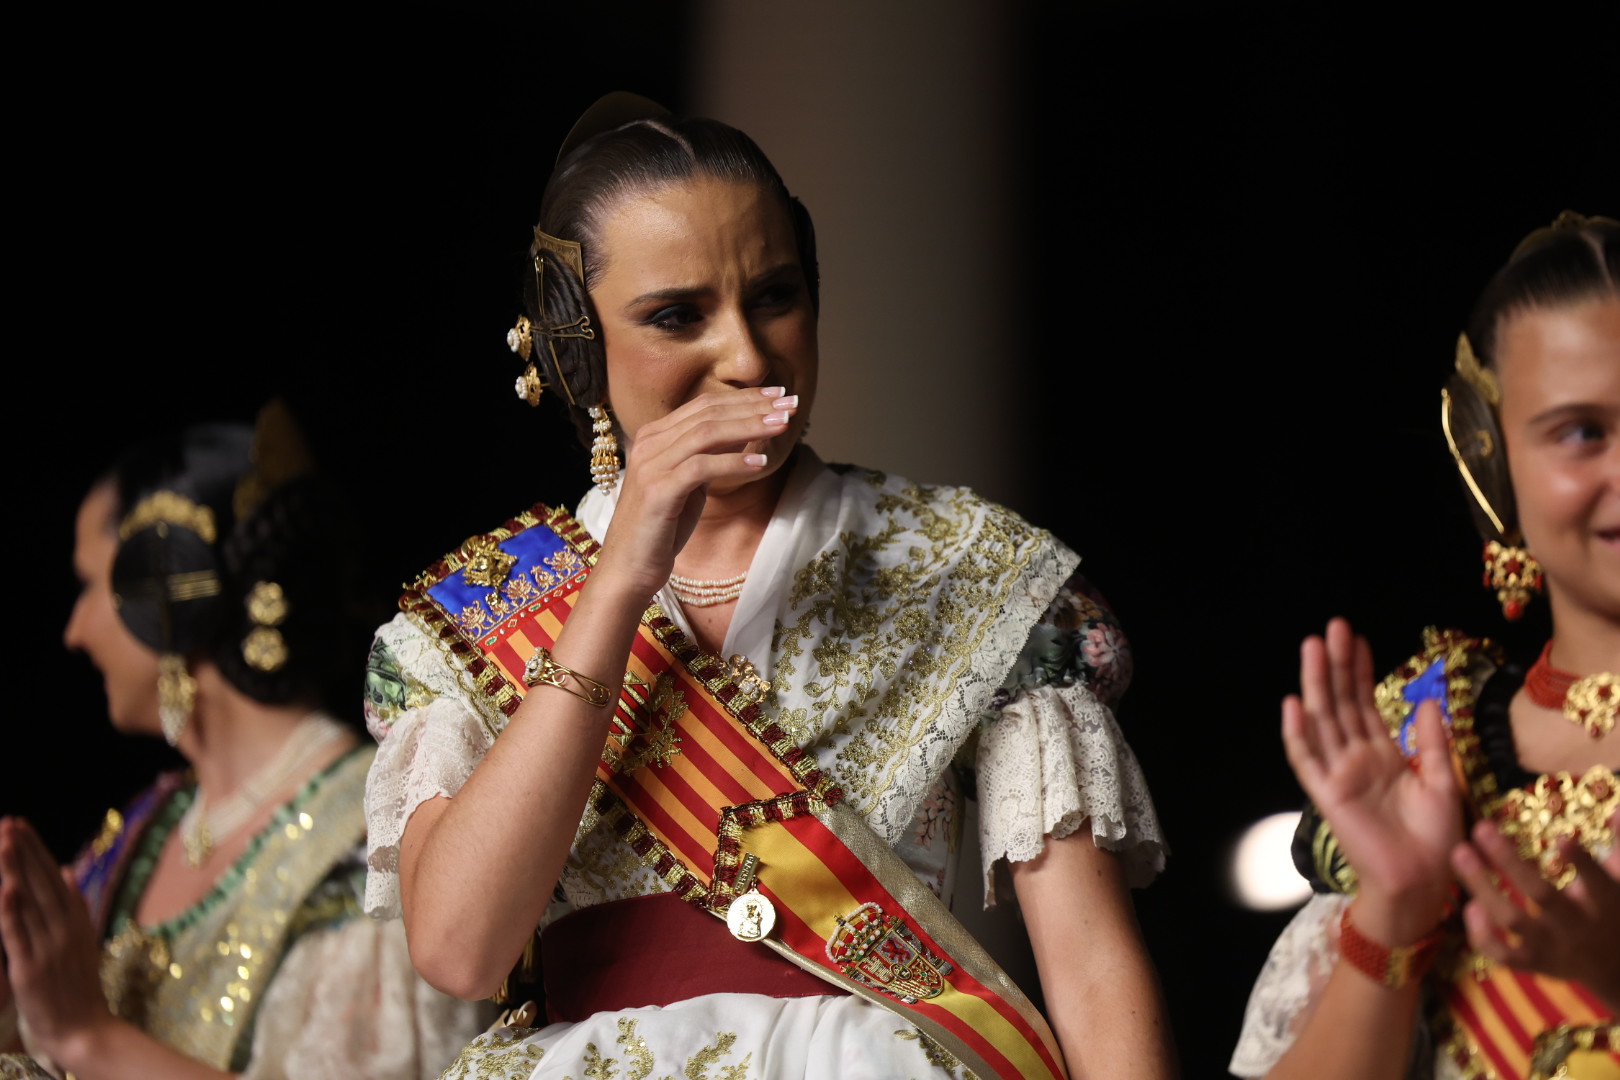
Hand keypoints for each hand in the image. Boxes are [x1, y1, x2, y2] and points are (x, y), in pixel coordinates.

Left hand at [0, 817, 113, 1062]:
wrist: (84, 1030)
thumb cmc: (78, 987)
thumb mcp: (82, 940)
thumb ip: (74, 905)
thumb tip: (66, 870)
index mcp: (77, 920)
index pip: (54, 877)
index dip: (37, 850)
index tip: (21, 826)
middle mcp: (65, 929)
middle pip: (41, 883)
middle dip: (25, 851)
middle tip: (10, 823)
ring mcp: (48, 947)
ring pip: (29, 902)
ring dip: (15, 870)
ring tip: (4, 841)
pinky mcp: (30, 969)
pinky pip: (17, 935)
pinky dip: (11, 911)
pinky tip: (6, 889)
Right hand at [595, 386, 796, 596]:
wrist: (628, 567)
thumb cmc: (661, 528)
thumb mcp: (691, 483)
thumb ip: (711, 455)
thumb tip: (748, 431)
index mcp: (654, 436)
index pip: (705, 405)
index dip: (744, 397)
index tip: (780, 395)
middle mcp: (649, 443)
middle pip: (708, 413)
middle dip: (754, 406)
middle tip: (790, 404)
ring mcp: (651, 465)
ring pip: (707, 433)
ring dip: (749, 426)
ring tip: (782, 426)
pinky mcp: (657, 491)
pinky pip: (702, 468)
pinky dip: (733, 462)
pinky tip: (760, 462)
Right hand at [1281, 619, 1461, 943]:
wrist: (1426, 882)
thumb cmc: (1439, 840)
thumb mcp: (1444, 781)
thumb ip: (1433, 742)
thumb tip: (1426, 701)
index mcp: (1382, 756)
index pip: (1365, 704)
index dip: (1360, 671)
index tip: (1357, 639)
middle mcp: (1355, 759)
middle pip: (1340, 703)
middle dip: (1335, 665)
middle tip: (1332, 628)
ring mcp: (1339, 775)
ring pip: (1322, 720)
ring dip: (1316, 684)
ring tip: (1313, 648)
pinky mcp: (1328, 796)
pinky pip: (1307, 760)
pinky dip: (1298, 734)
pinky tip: (1293, 704)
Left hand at [1450, 810, 1619, 1008]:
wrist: (1615, 969)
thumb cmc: (1612, 913)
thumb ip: (1618, 848)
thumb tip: (1613, 811)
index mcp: (1603, 903)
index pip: (1596, 882)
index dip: (1580, 862)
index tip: (1561, 838)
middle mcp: (1576, 926)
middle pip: (1542, 894)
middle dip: (1510, 861)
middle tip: (1482, 828)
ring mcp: (1553, 948)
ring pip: (1513, 920)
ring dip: (1482, 887)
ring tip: (1460, 852)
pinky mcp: (1534, 964)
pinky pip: (1503, 955)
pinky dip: (1482, 935)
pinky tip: (1468, 907)